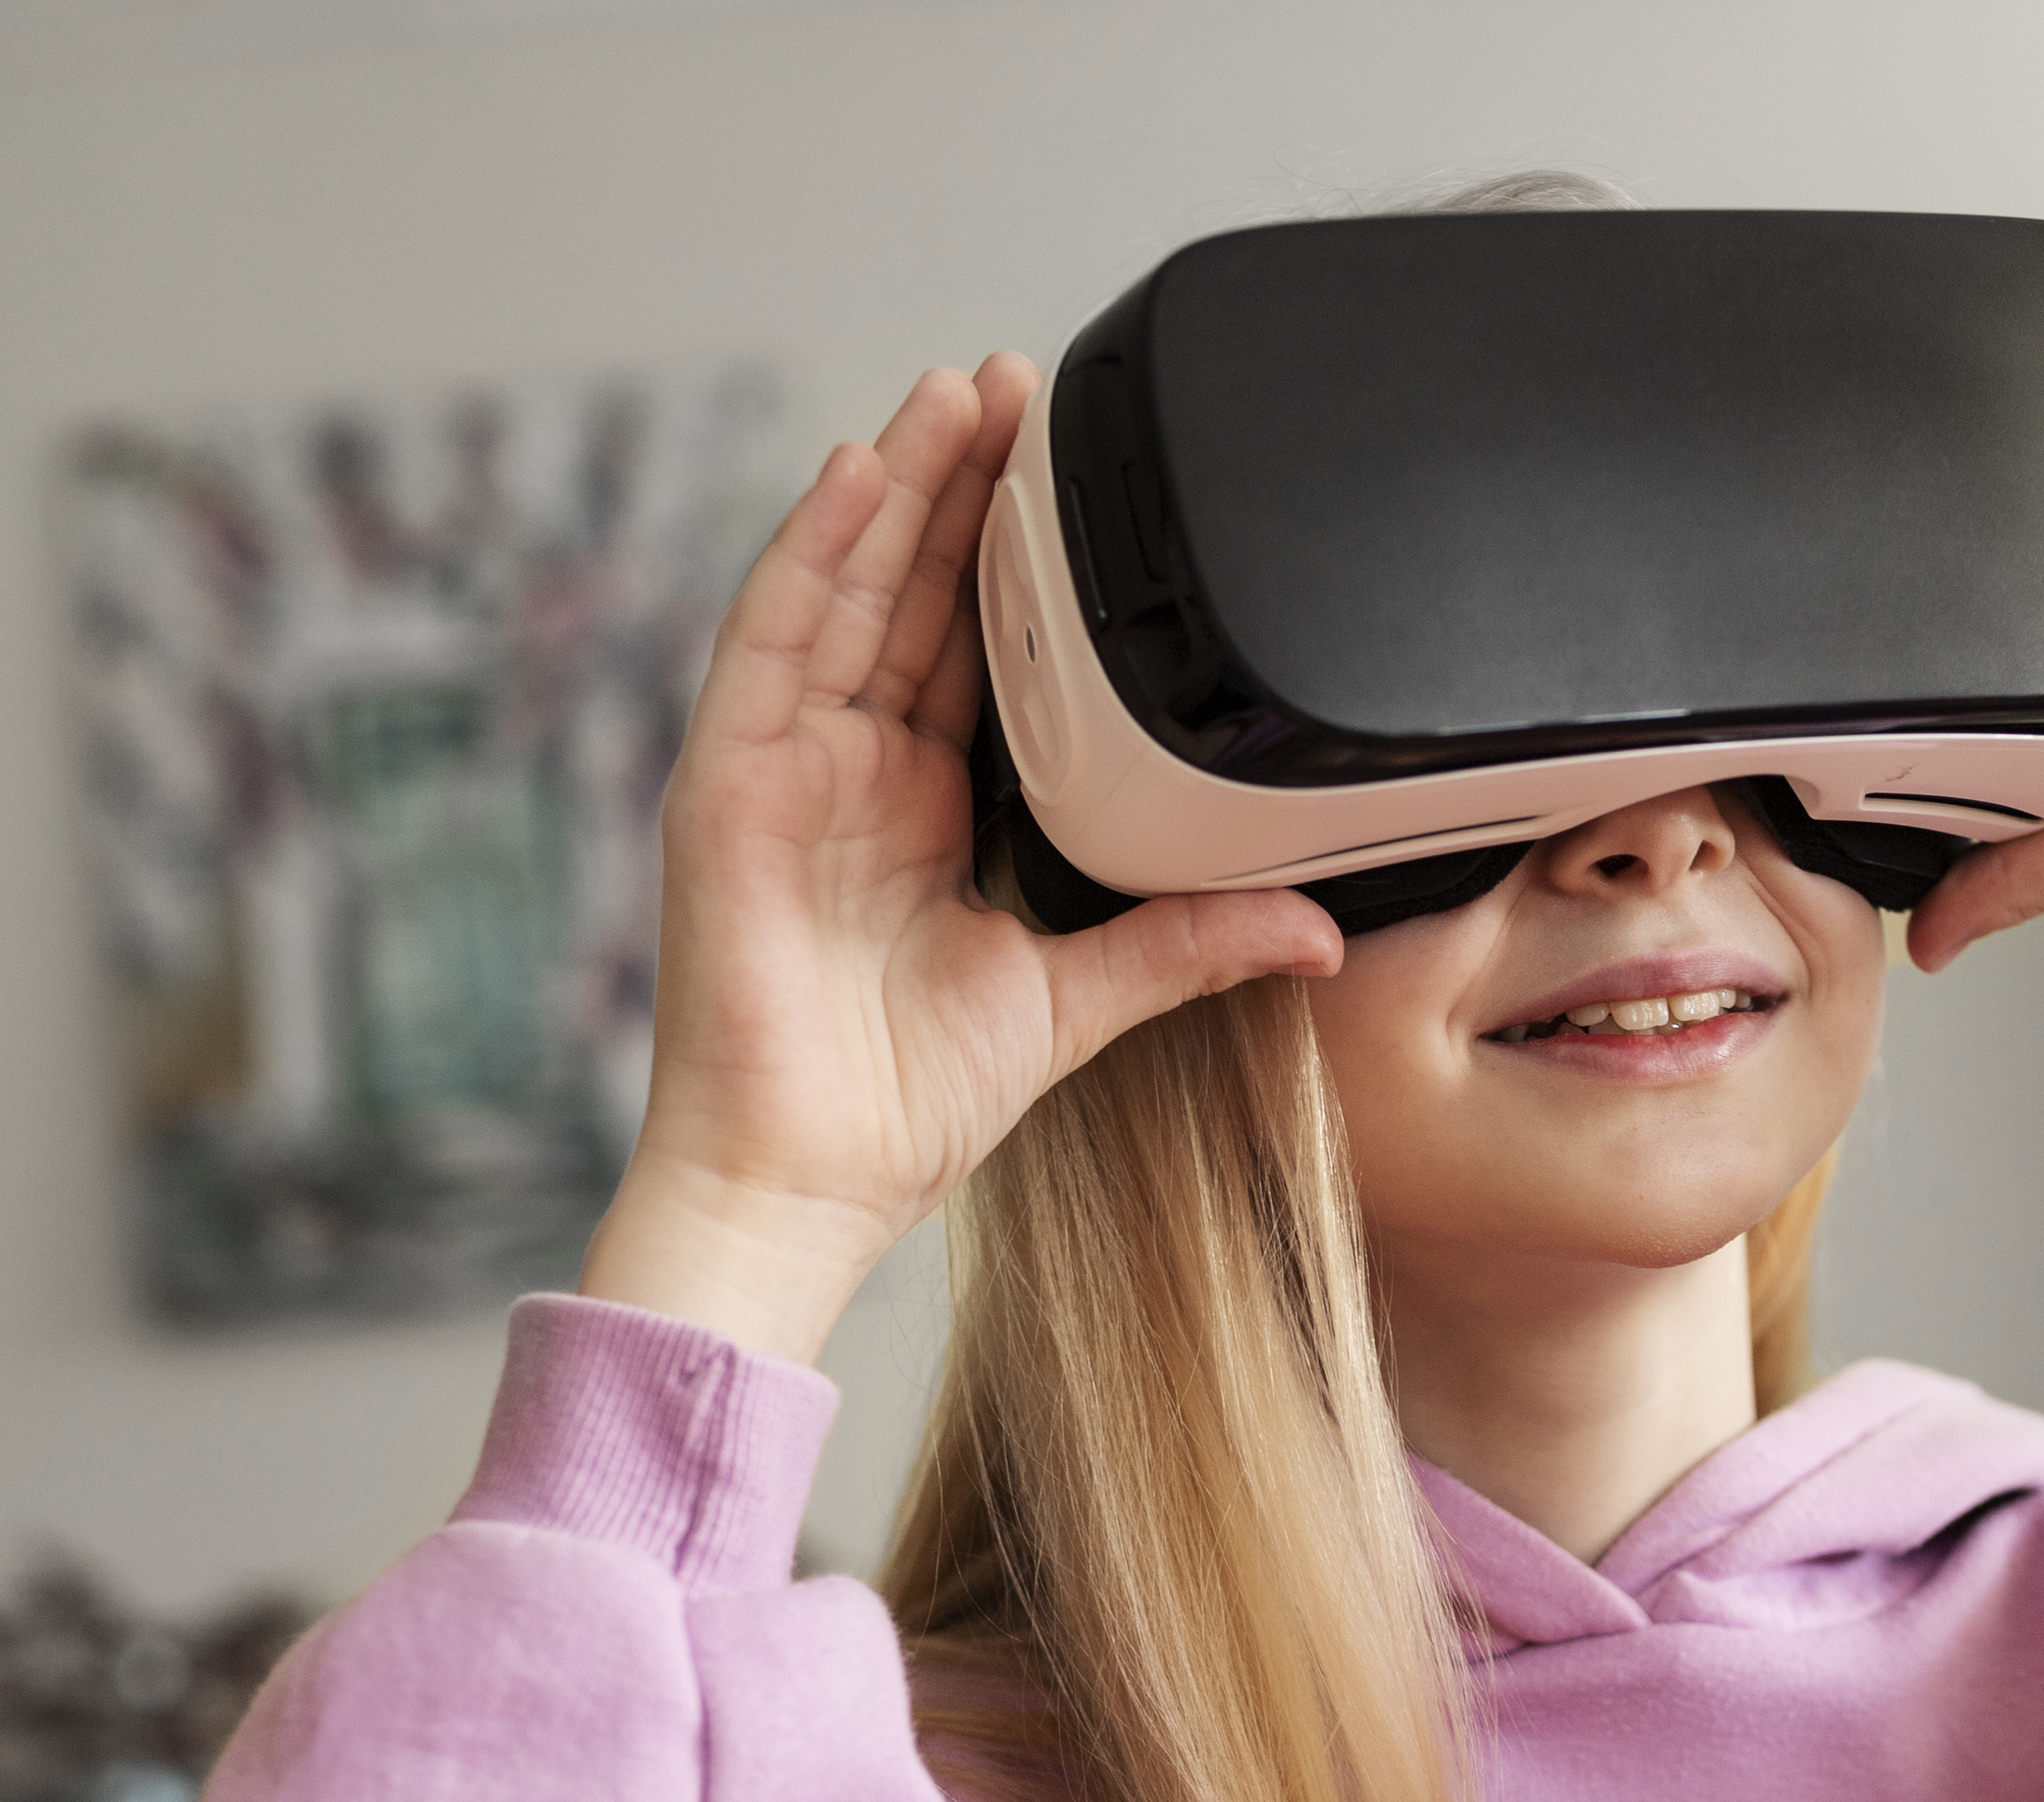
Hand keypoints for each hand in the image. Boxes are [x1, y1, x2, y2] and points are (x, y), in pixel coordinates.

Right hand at [581, 360, 1341, 1360]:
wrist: (812, 1175)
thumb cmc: (908, 1104)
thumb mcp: (1079, 998)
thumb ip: (1187, 943)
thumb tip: (1315, 930)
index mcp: (927, 806)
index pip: (972, 648)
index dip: (1012, 557)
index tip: (1067, 474)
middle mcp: (853, 770)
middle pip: (908, 594)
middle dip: (961, 486)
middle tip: (1020, 384)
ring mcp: (785, 766)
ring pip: (844, 588)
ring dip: (896, 486)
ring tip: (952, 394)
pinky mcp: (728, 780)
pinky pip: (770, 641)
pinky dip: (809, 552)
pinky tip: (854, 474)